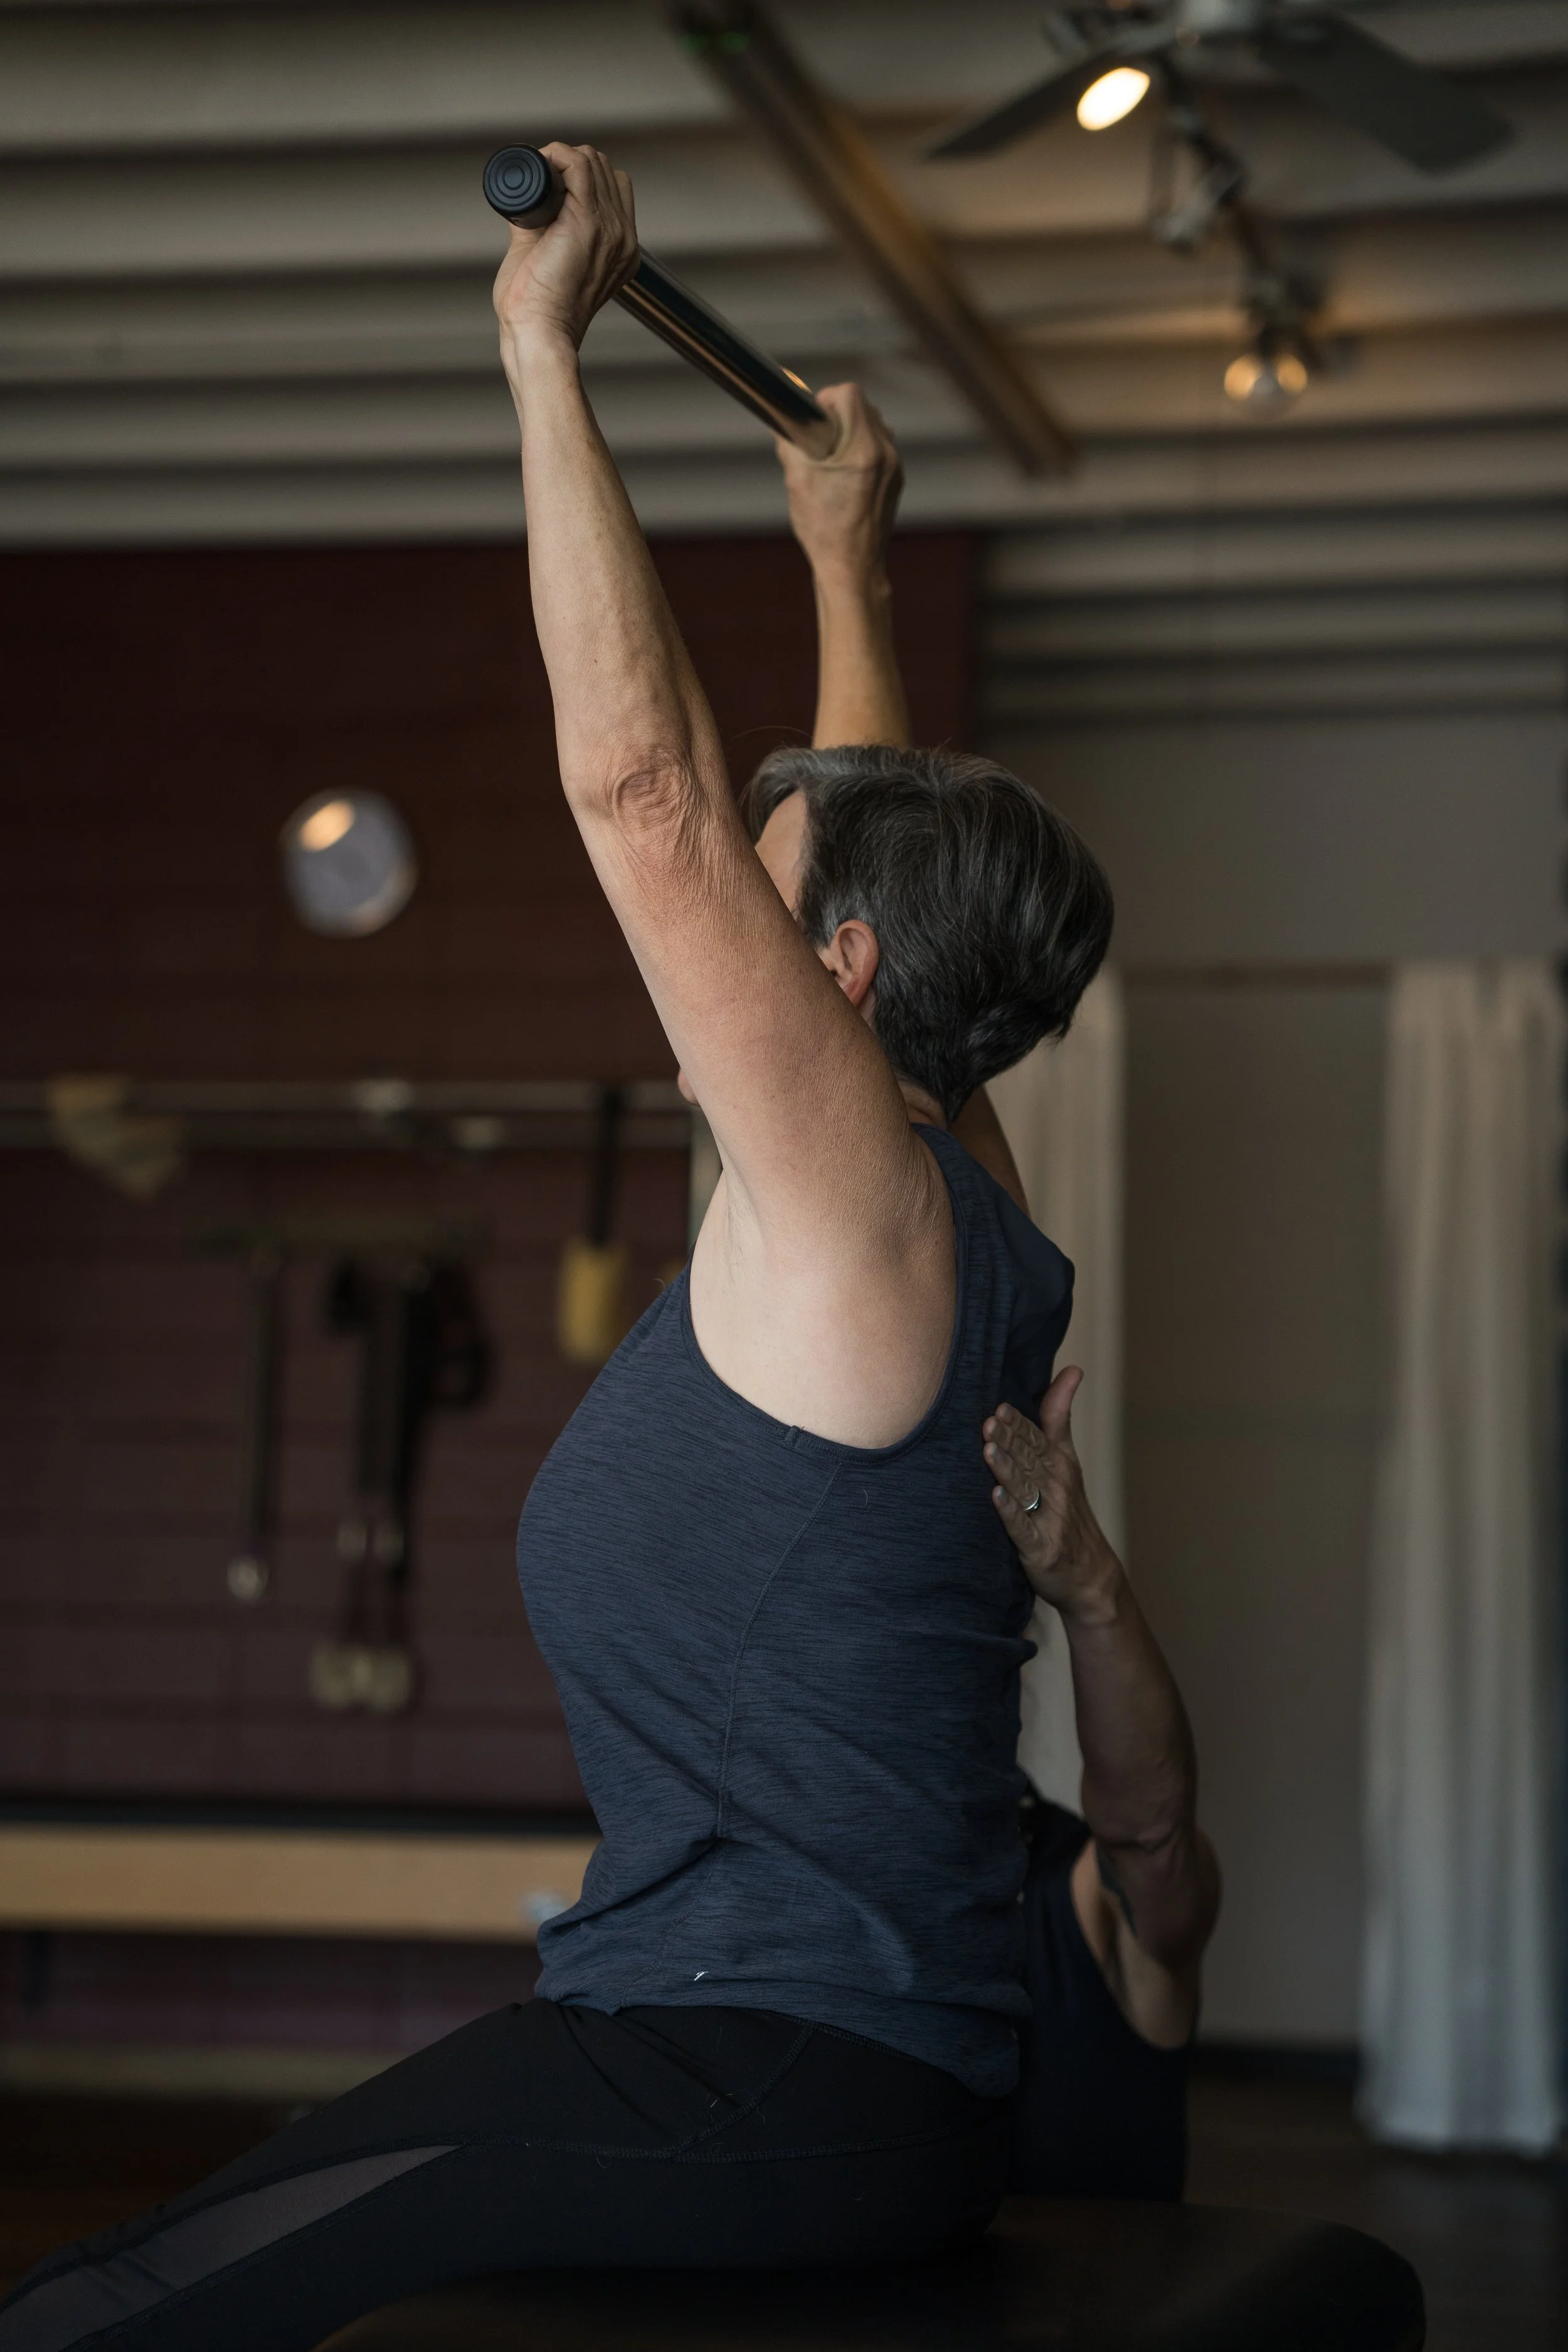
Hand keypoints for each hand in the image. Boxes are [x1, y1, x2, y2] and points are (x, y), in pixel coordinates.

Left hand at [493, 143, 638, 357]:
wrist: (540, 334)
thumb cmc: (538, 311)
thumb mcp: (548, 259)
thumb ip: (543, 225)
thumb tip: (526, 196)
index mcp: (621, 249)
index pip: (614, 188)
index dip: (580, 178)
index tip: (550, 188)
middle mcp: (623, 238)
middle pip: (603, 168)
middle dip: (569, 165)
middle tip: (538, 185)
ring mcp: (610, 229)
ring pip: (591, 161)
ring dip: (561, 160)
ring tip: (537, 181)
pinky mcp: (588, 222)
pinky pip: (577, 165)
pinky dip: (555, 156)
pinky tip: (539, 168)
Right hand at [775, 382, 902, 586]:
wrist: (852, 568)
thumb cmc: (823, 529)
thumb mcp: (797, 480)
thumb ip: (790, 442)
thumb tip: (782, 417)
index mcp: (863, 449)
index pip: (849, 393)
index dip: (825, 399)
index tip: (813, 420)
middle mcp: (886, 453)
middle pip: (863, 406)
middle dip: (838, 415)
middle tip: (819, 441)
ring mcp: (895, 466)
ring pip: (873, 426)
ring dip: (851, 432)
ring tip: (832, 460)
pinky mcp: (897, 479)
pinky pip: (880, 448)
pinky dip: (861, 451)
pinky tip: (845, 476)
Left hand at [984, 1369, 1121, 1623]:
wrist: (1090, 1573)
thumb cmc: (1069, 1509)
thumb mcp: (1067, 1460)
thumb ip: (1058, 1416)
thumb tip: (1072, 1369)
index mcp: (1059, 1464)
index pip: (1037, 1439)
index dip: (1018, 1425)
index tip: (1000, 1407)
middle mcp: (1055, 1488)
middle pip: (1028, 1460)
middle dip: (1009, 1441)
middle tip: (989, 1422)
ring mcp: (1048, 1518)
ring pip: (1024, 1489)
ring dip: (1006, 1470)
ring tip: (988, 1451)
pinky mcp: (1039, 1547)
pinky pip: (1022, 1527)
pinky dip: (1009, 1512)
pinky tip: (995, 1498)